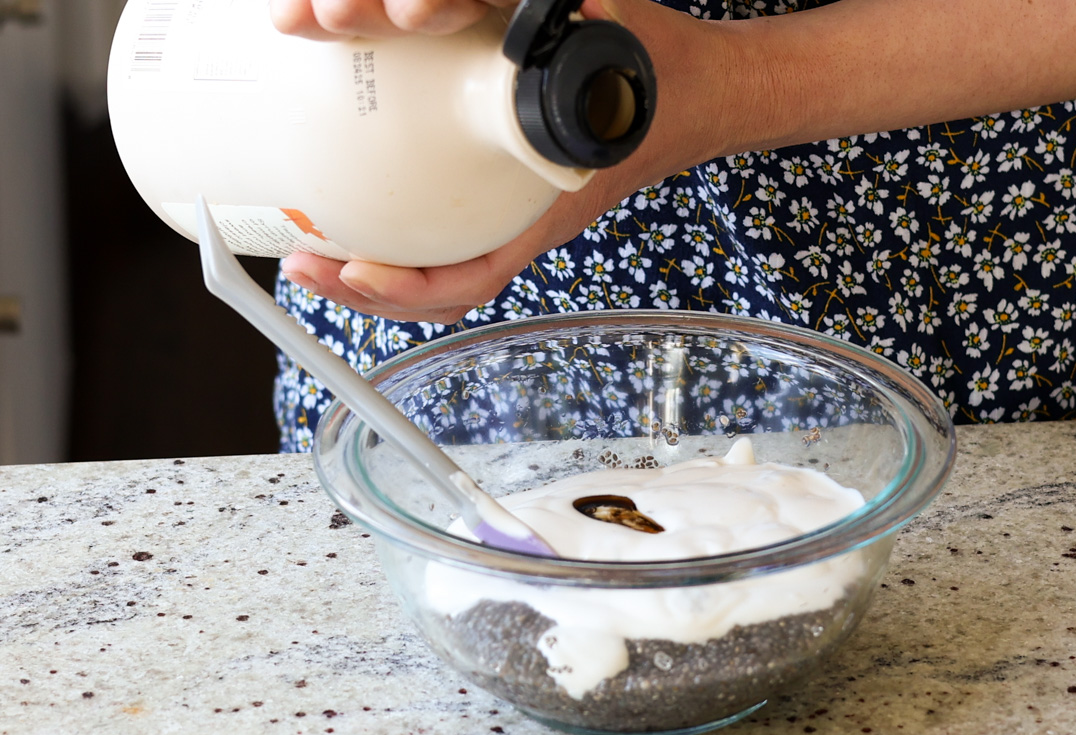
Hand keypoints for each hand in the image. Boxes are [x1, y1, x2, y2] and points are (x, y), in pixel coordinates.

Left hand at [278, 0, 733, 322]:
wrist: (696, 97)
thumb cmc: (653, 79)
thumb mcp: (599, 45)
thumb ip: (551, 26)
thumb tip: (488, 5)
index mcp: (546, 206)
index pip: (473, 276)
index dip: (406, 288)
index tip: (351, 269)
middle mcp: (528, 224)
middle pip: (443, 291)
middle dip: (369, 290)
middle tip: (307, 261)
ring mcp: (520, 219)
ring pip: (445, 273)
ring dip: (380, 274)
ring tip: (320, 252)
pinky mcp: (514, 203)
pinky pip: (455, 243)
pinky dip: (407, 245)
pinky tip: (370, 218)